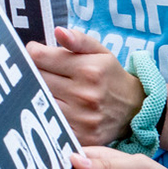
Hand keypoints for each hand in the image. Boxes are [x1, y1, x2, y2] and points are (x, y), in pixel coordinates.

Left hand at [29, 27, 142, 145]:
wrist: (135, 109)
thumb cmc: (109, 75)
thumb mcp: (99, 51)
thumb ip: (77, 39)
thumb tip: (58, 32)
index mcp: (88, 69)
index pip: (38, 57)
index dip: (32, 52)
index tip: (35, 53)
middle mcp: (85, 94)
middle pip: (35, 78)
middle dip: (33, 72)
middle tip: (39, 71)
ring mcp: (82, 118)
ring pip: (39, 100)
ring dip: (36, 93)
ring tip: (45, 88)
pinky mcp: (80, 137)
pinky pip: (49, 122)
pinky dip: (46, 114)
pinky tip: (52, 107)